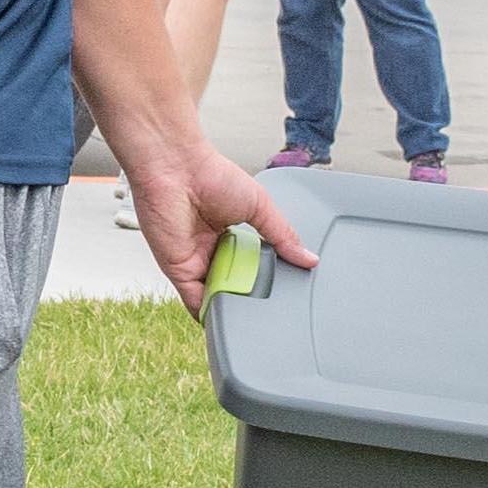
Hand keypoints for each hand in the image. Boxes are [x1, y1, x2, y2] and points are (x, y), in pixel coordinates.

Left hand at [122, 134, 312, 313]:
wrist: (178, 169)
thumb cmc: (211, 175)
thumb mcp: (261, 206)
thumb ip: (283, 236)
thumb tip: (309, 258)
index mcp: (228, 234)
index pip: (249, 265)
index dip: (264, 277)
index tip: (281, 288)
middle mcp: (210, 250)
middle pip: (234, 284)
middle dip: (250, 294)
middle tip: (269, 302)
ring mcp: (194, 262)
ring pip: (216, 297)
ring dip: (231, 306)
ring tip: (253, 313)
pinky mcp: (179, 272)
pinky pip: (195, 301)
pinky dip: (210, 313)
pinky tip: (227, 318)